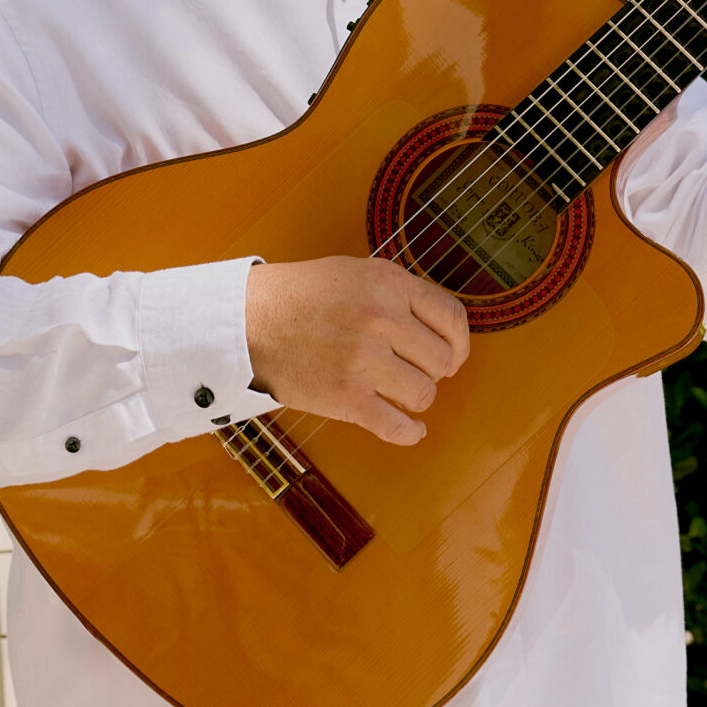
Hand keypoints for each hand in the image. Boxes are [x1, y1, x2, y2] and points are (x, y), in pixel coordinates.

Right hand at [244, 256, 469, 446]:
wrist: (248, 322)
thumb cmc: (299, 296)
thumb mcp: (356, 273)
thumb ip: (399, 294)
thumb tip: (440, 326)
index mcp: (389, 283)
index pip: (453, 318)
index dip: (459, 342)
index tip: (452, 354)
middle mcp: (382, 319)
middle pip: (443, 361)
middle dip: (433, 370)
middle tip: (413, 370)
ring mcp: (364, 360)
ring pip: (424, 394)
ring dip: (414, 397)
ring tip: (395, 389)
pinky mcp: (347, 397)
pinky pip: (397, 427)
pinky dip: (410, 433)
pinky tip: (412, 430)